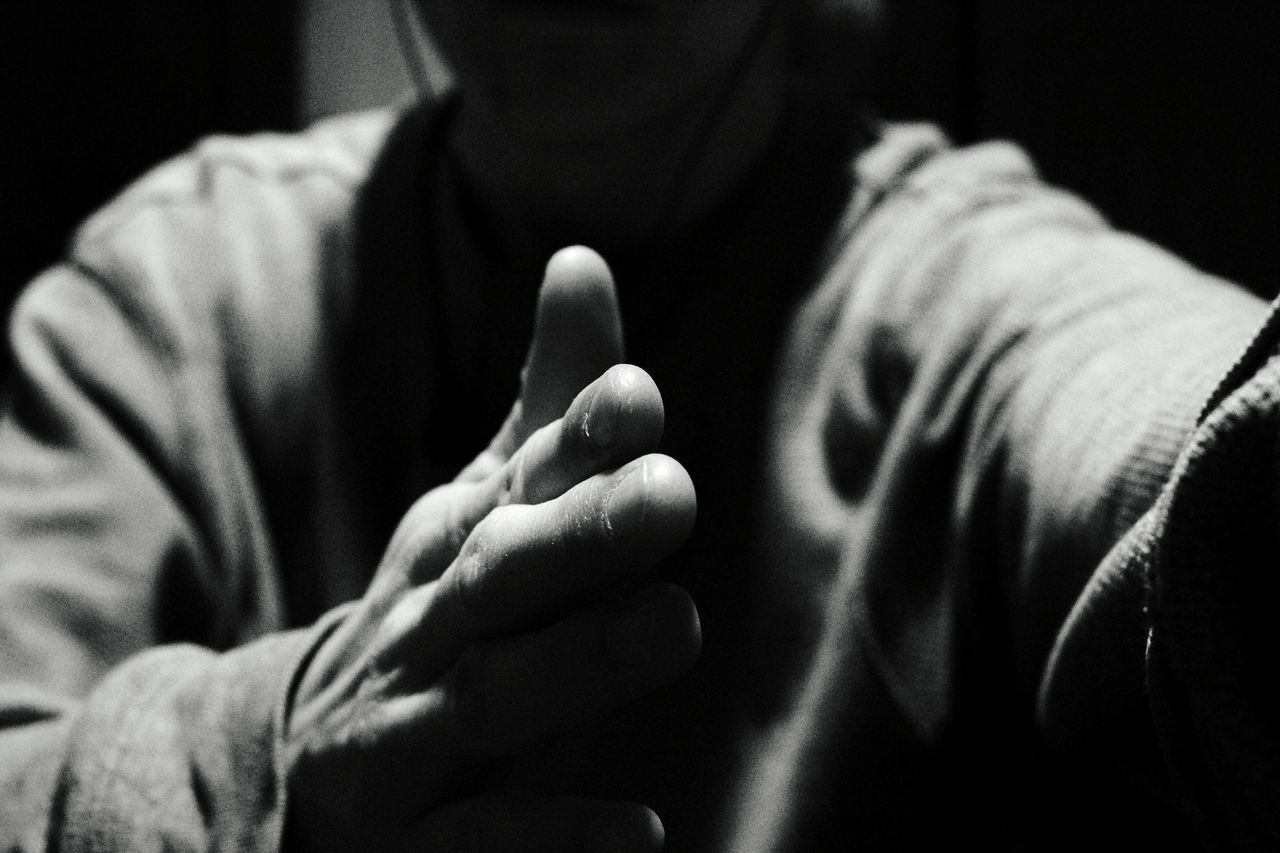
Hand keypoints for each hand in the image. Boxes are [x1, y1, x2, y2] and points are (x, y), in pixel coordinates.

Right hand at [283, 247, 698, 851]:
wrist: (296, 773)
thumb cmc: (433, 620)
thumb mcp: (482, 510)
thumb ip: (548, 406)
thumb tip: (585, 255)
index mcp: (457, 545)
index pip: (519, 480)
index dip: (574, 439)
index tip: (637, 396)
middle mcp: (432, 627)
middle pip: (502, 574)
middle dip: (580, 531)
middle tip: (670, 489)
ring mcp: (410, 734)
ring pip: (490, 697)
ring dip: (576, 662)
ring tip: (671, 625)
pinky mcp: (409, 840)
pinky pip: (478, 842)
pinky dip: (549, 838)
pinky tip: (640, 834)